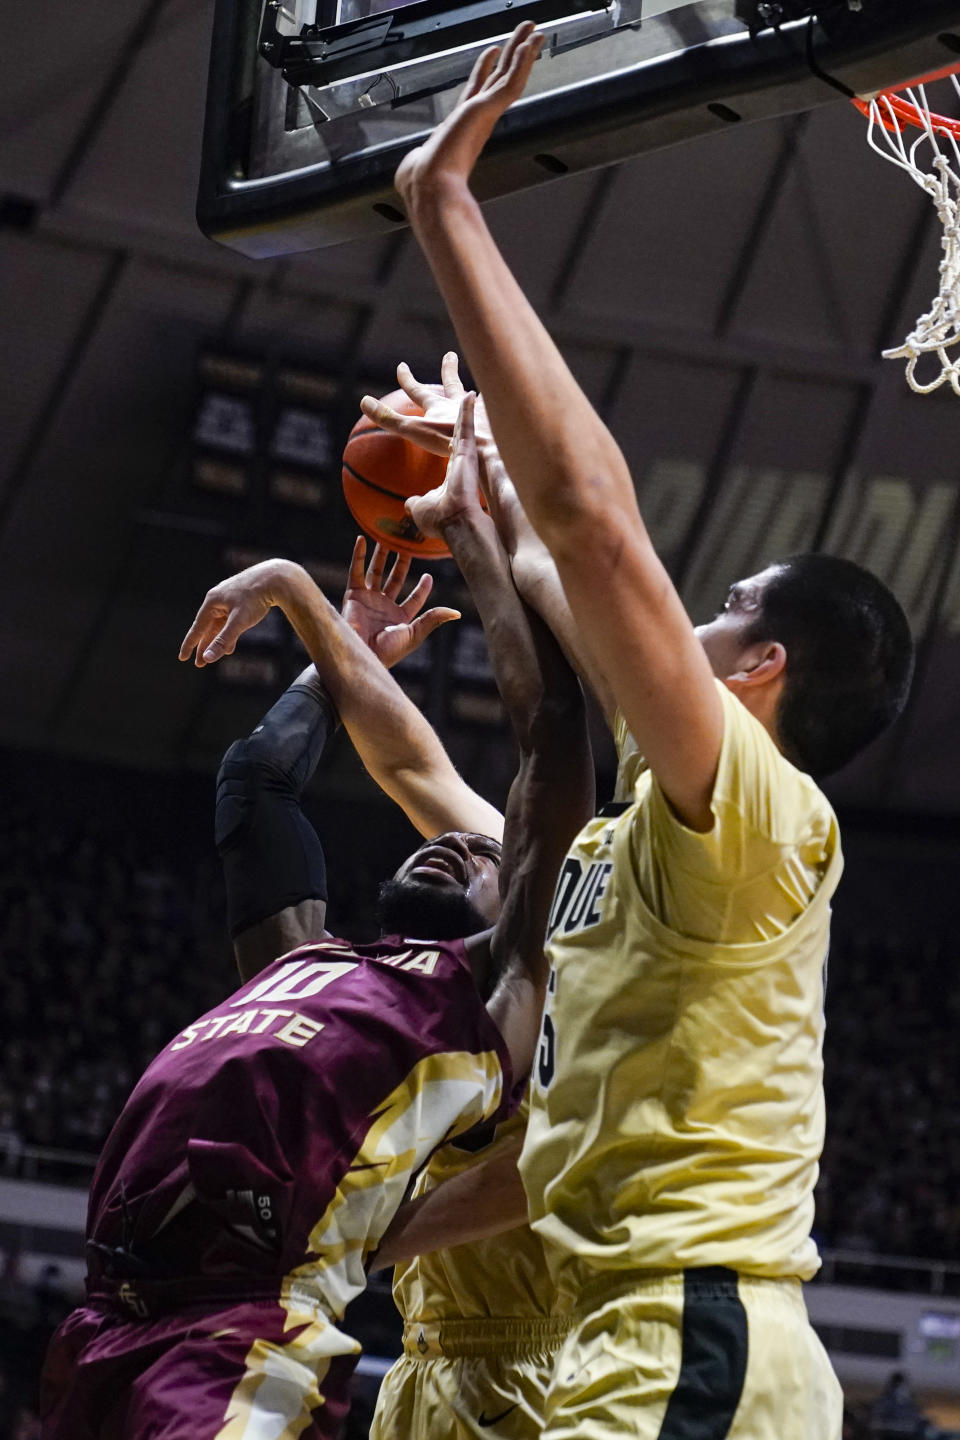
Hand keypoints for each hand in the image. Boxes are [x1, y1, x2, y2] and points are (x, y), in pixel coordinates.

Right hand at [179, 559, 292, 666]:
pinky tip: (230, 647)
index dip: (190, 644)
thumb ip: (222, 640)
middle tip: (199, 665)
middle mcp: (217, 599)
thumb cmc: (255, 598)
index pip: (197, 628)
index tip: (182, 658)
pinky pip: (230, 621)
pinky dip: (229, 634)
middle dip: (204, 646)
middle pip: (207, 628)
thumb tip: (207, 658)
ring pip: (219, 626)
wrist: (276, 578)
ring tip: (213, 656)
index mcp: (212, 602)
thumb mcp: (238, 622)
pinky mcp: (240, 601)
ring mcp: (229, 599)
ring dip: (217, 641)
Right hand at [342, 536, 459, 667]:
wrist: (363, 654)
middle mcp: (384, 606)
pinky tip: (362, 540)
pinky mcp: (353, 595)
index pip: (414, 599)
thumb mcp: (414, 634)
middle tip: (408, 545)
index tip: (429, 576)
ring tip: (386, 536)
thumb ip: (433, 620)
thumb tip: (457, 612)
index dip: (422, 588)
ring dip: (381, 555)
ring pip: (376, 572)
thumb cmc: (389, 650)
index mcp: (400, 617)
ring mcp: (368, 599)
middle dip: (401, 563)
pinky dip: (358, 556)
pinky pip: (356, 571)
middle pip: (395, 579)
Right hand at [361, 353, 491, 460]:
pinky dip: (495, 416)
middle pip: (453, 384)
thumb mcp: (414, 430)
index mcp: (439, 407)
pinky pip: (497, 418)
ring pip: (476, 399)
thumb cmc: (450, 442)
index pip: (419, 390)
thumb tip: (363, 400)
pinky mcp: (497, 428)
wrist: (487, 449)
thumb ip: (389, 418)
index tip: (401, 366)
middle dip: (448, 370)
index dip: (407, 380)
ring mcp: (480, 415)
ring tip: (476, 390)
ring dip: (472, 394)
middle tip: (450, 355)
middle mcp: (460, 405)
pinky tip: (500, 418)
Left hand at [395, 22, 543, 208]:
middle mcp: (478, 117)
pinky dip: (521, 64)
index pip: (480, 88)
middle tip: (528, 31)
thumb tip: (418, 157)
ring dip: (523, 51)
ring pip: (509, 76)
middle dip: (513, 52)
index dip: (486, 68)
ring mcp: (485, 114)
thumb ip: (424, 151)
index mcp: (464, 123)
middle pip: (501, 76)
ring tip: (534, 29)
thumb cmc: (424, 179)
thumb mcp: (420, 157)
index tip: (492, 50)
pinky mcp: (487, 112)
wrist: (430, 188)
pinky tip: (528, 46)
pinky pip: (509, 84)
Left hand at [405, 393, 486, 538]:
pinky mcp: (468, 453)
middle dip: (463, 414)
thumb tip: (408, 504)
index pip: (451, 448)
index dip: (450, 437)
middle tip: (467, 395)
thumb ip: (415, 502)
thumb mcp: (420, 506)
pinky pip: (467, 427)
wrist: (454, 525)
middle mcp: (463, 460)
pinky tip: (471, 394)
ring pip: (466, 426)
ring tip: (470, 391)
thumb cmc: (440, 520)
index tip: (449, 428)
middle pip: (461, 431)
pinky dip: (467, 411)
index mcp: (454, 470)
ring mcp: (467, 455)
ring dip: (467, 408)